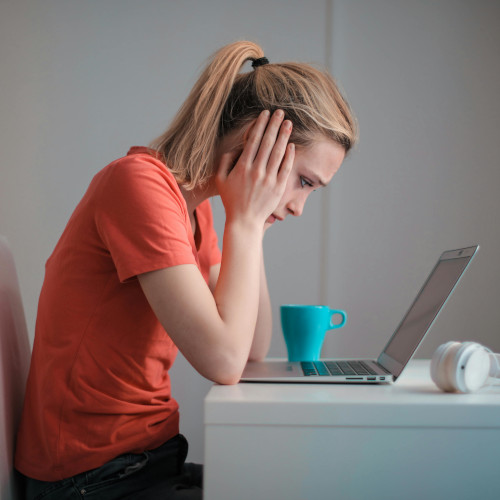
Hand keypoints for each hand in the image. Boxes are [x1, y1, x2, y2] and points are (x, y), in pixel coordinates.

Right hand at [216, 110, 294, 227]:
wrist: (244, 221)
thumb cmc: (231, 200)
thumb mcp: (220, 180)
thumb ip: (225, 161)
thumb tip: (234, 148)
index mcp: (242, 167)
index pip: (253, 140)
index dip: (260, 125)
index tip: (265, 114)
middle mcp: (256, 171)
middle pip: (267, 142)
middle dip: (274, 125)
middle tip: (280, 112)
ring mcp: (268, 179)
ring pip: (278, 153)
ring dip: (284, 136)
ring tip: (288, 123)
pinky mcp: (278, 188)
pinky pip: (285, 168)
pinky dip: (289, 156)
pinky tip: (292, 145)